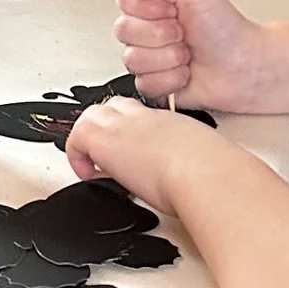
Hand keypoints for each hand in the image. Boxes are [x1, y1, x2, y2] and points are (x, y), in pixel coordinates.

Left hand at [65, 91, 215, 222]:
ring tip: (93, 166)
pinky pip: (76, 138)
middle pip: (112, 107)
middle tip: (106, 158)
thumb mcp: (205, 162)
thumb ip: (194, 165)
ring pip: (91, 115)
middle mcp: (145, 119)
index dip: (128, 130)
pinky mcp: (105, 141)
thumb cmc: (212, 173)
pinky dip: (75, 155)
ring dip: (88, 139)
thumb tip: (194, 181)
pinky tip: (88, 175)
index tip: (130, 154)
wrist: (204, 174)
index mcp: (171, 122)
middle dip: (105, 129)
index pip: (140, 115)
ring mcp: (123, 126)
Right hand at [115, 0, 280, 110]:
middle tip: (183, 33)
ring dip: (168, 58)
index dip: (147, 9)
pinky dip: (171, 80)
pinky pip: (145, 84)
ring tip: (188, 55)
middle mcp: (149, 31)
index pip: (125, 1)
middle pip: (124, 31)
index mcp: (155, 5)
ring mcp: (151, 58)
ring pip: (133, 60)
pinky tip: (186, 74)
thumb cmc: (227, 30)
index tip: (171, 10)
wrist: (245, 65)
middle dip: (160, 35)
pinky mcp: (155, 84)